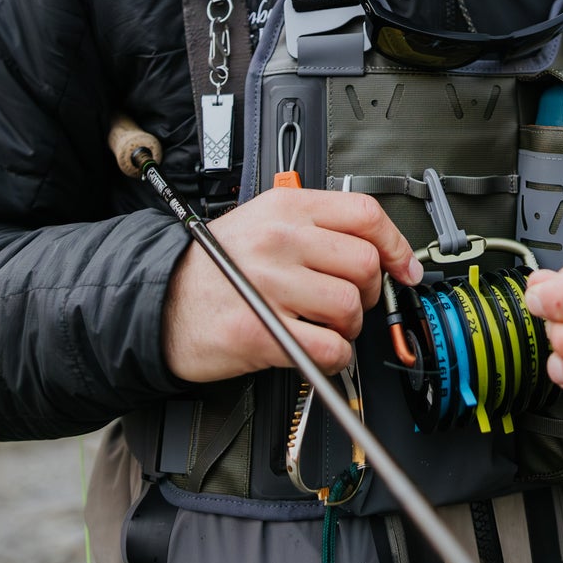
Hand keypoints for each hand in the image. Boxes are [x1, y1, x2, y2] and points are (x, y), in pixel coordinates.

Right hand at [162, 190, 422, 382]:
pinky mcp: (261, 331)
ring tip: (326, 326)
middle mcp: (280, 240)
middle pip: (364, 263)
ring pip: (350, 306)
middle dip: (369, 292)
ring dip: (349, 326)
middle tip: (351, 302)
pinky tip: (318, 349)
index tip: (405, 269)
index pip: (365, 214)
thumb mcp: (263, 221)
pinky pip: (328, 347)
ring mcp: (270, 284)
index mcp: (287, 206)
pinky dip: (335, 356)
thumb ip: (317, 227)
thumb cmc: (214, 265)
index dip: (396, 246)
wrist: (157, 300)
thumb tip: (379, 250)